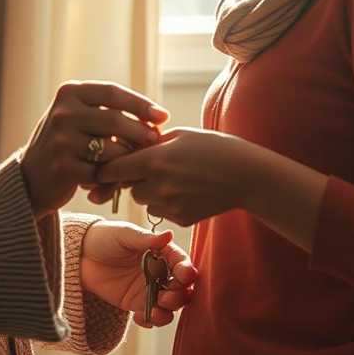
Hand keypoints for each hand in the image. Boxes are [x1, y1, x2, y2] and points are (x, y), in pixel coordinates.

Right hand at [20, 81, 167, 217]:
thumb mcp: (80, 116)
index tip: (162, 116)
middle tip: (156, 142)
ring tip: (135, 162)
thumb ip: (111, 110)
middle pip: (116, 120)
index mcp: (69, 93)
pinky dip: (113, 177)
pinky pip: (102, 172)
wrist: (31, 177)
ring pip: (112, 149)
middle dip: (141, 132)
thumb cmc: (67, 143)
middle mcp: (63, 113)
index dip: (141, 104)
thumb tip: (158, 116)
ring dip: (129, 158)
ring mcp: (61, 140)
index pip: (113, 92)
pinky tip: (116, 179)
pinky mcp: (63, 167)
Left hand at [80, 220, 196, 327]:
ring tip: (156, 311)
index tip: (184, 276)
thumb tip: (168, 234)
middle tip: (166, 297)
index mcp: (161, 252)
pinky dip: (151, 321)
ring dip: (168, 312)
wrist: (80, 255)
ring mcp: (148, 289)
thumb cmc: (105, 237)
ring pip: (169, 306)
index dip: (186, 271)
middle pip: (180, 288)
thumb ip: (146, 238)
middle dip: (178, 295)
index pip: (181, 263)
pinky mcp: (135, 304)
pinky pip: (151, 316)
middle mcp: (159, 272)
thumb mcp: (124, 234)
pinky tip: (141, 318)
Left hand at [95, 127, 264, 226]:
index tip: (108, 165)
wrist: (246, 175)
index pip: (111, 169)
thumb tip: (123, 145)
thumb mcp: (180, 135)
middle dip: (134, 180)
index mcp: (154, 160)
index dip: (107, 167)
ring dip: (150, 193)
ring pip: (144, 202)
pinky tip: (188, 191)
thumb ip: (149, 141)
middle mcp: (158, 185)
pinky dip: (168, 204)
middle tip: (153, 168)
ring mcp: (170, 206)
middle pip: (128, 188)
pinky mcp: (181, 219)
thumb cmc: (214, 148)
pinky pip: (162, 212)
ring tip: (175, 178)